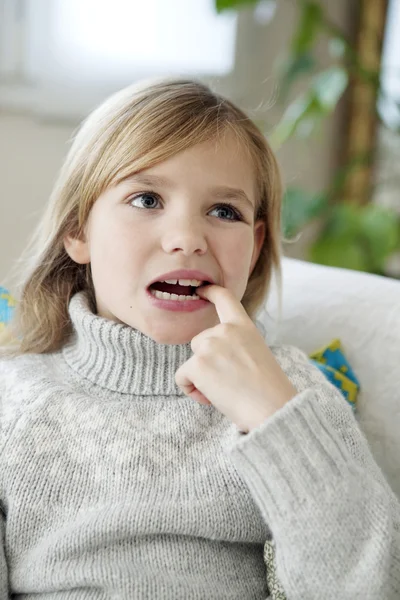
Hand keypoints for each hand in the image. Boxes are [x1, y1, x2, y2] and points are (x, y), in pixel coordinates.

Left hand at [175, 285, 296, 432]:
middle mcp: (225, 331)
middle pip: (199, 341)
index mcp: (244, 327)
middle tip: (229, 383)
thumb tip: (213, 357)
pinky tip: (211, 399)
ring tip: (224, 392)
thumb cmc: (269, 391)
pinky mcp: (197, 364)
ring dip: (200, 378)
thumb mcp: (257, 354)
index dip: (211, 292)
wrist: (273, 408)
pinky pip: (182, 377)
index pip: (226, 299)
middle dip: (207, 362)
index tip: (201, 289)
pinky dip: (191, 391)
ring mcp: (210, 345)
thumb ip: (235, 346)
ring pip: (192, 360)